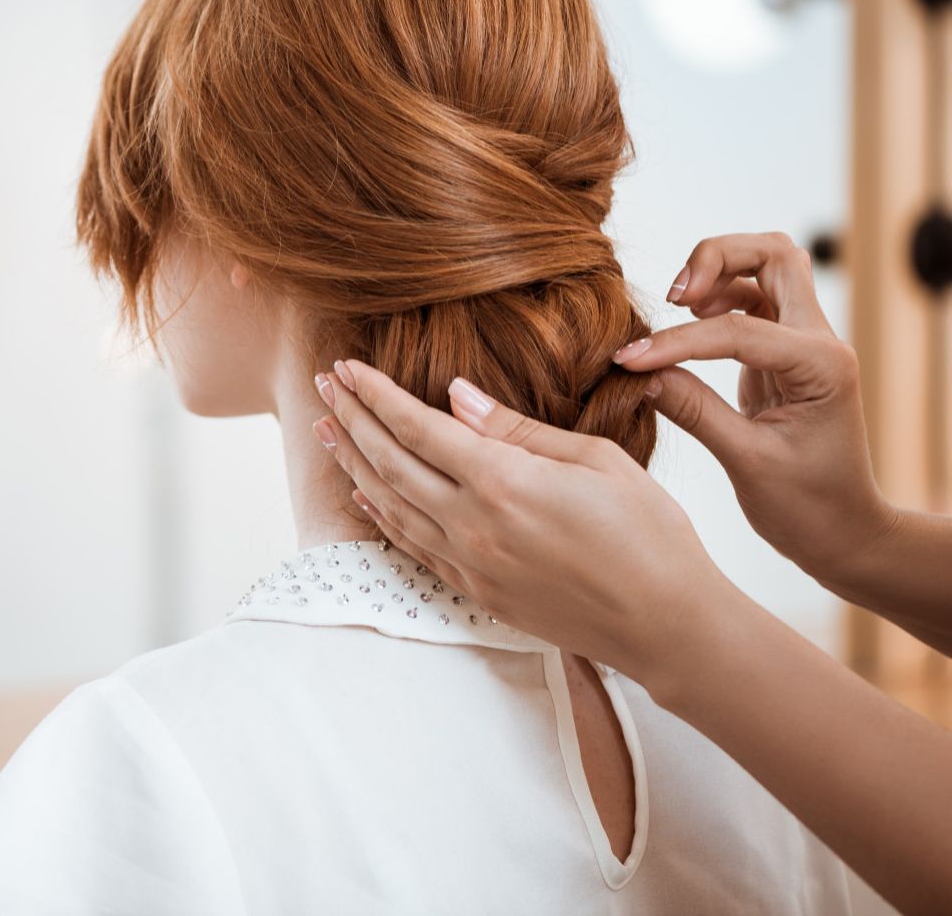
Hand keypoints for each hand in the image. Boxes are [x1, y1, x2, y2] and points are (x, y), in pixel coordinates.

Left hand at [315, 361, 735, 696]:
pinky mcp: (478, 593)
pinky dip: (382, 515)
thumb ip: (517, 429)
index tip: (348, 366)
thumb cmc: (648, 533)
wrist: (666, 625)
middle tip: (324, 383)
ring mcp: (472, 565)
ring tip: (327, 429)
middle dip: (353, 418)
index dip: (377, 394)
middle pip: (391, 463)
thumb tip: (456, 396)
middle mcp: (474, 525)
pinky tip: (365, 494)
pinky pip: (413, 547)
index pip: (419, 427)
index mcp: (505, 482)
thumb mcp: (595, 459)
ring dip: (354, 464)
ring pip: (391, 505)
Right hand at [614, 231, 899, 585]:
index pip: (738, 330)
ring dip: (719, 269)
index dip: (677, 341)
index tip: (630, 358)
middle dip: (716, 258)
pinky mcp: (787, 350)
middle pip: (774, 253)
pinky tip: (692, 321)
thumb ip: (692, 409)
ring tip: (680, 305)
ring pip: (767, 264)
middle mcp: (820, 342)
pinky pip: (755, 296)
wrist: (844, 533)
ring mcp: (807, 341)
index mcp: (820, 367)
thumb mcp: (745, 462)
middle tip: (674, 298)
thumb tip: (639, 373)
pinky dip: (719, 295)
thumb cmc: (807, 508)